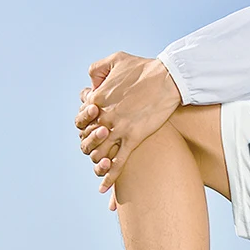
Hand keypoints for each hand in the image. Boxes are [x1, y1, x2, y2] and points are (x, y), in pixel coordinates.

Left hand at [74, 51, 181, 197]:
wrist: (168, 78)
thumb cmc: (143, 67)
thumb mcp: (115, 59)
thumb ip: (98, 69)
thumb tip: (91, 83)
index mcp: (97, 99)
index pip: (81, 120)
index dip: (84, 126)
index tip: (93, 128)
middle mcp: (104, 116)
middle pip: (86, 140)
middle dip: (89, 146)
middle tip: (97, 148)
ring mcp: (119, 129)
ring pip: (99, 154)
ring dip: (98, 163)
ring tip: (101, 167)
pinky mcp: (134, 138)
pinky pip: (118, 164)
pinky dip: (109, 178)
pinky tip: (104, 190)